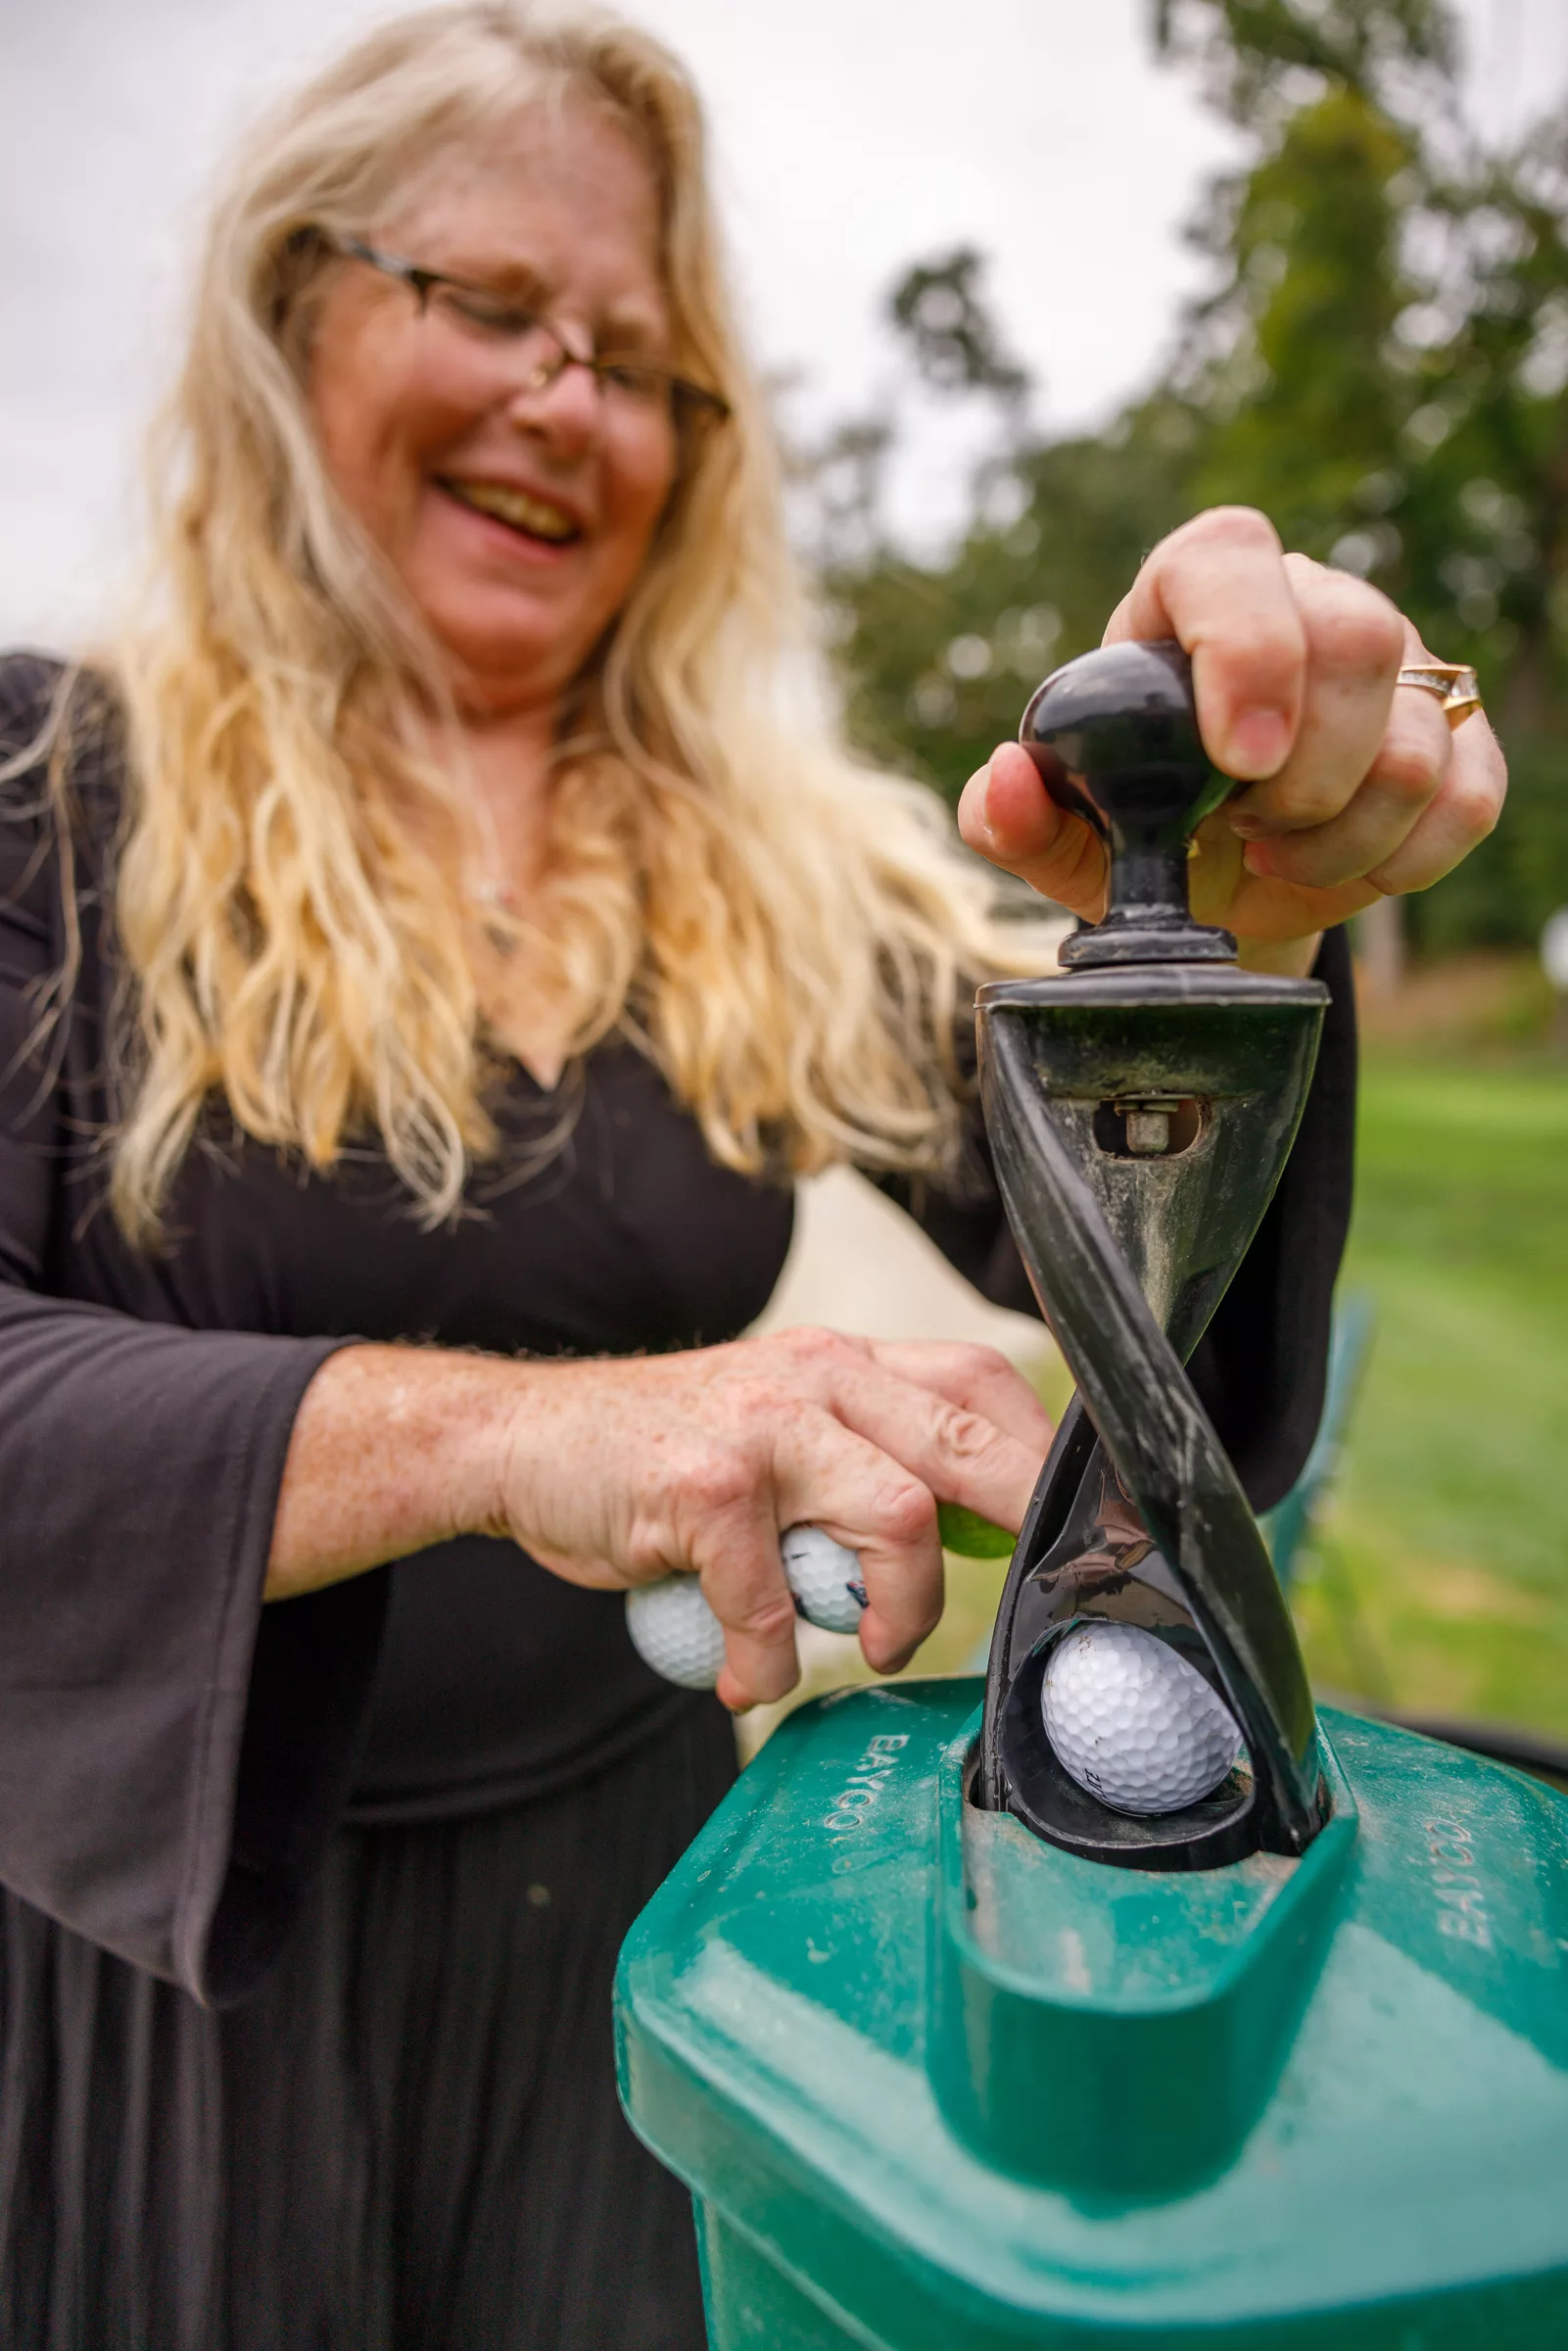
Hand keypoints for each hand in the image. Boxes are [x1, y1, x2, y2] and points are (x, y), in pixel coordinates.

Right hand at [492, 1326, 1050, 1710]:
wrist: (524, 1441)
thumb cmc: (661, 1452)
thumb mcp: (778, 1425)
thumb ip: (863, 1459)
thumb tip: (977, 1536)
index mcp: (844, 1364)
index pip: (978, 1386)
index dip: (1038, 1457)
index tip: (1064, 1527)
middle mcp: (816, 1377)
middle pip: (965, 1445)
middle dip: (1020, 1529)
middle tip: (1027, 1603)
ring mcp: (763, 1427)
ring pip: (900, 1517)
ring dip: (900, 1609)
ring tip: (868, 1644)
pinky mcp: (705, 1487)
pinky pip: (774, 1598)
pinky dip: (770, 1657)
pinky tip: (747, 1674)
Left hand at [957, 507, 1506, 962]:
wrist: (1221, 890)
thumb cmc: (1139, 836)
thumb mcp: (1063, 839)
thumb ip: (1010, 817)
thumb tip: (1004, 780)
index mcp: (1193, 591)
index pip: (1230, 557)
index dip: (1246, 647)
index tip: (1236, 760)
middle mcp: (1308, 601)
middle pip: (1356, 639)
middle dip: (1302, 775)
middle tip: (1245, 832)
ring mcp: (1396, 664)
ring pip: (1417, 737)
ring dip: (1342, 836)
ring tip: (1275, 856)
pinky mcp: (1454, 734)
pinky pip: (1468, 795)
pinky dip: (1402, 861)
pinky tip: (1344, 868)